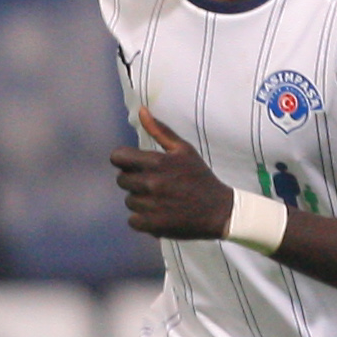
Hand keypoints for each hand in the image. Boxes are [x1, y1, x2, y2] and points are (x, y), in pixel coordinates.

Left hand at [111, 111, 238, 240]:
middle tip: (153, 184)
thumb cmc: (200, 177)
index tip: (134, 165)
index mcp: (157, 162)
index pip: (118, 158)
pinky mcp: (152, 225)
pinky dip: (143, 219)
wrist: (219, 211)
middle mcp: (151, 183)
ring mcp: (151, 206)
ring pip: (129, 201)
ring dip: (140, 201)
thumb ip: (160, 131)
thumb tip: (141, 110)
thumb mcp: (184, 150)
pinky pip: (132, 221)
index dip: (123, 160)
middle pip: (121, 180)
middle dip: (134, 181)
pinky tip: (158, 214)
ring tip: (159, 200)